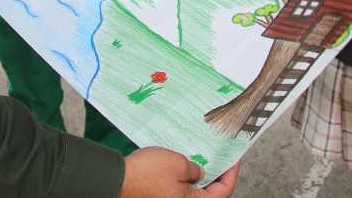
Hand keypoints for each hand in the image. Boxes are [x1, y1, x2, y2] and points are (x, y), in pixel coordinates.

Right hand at [121, 149, 238, 197]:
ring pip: (192, 192)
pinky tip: (182, 162)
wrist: (117, 180)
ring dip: (199, 176)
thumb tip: (200, 175)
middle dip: (216, 176)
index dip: (231, 174)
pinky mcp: (160, 197)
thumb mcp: (179, 164)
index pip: (222, 192)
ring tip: (202, 157)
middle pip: (208, 194)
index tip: (234, 159)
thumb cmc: (147, 174)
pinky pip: (179, 189)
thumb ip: (195, 170)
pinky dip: (184, 177)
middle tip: (221, 158)